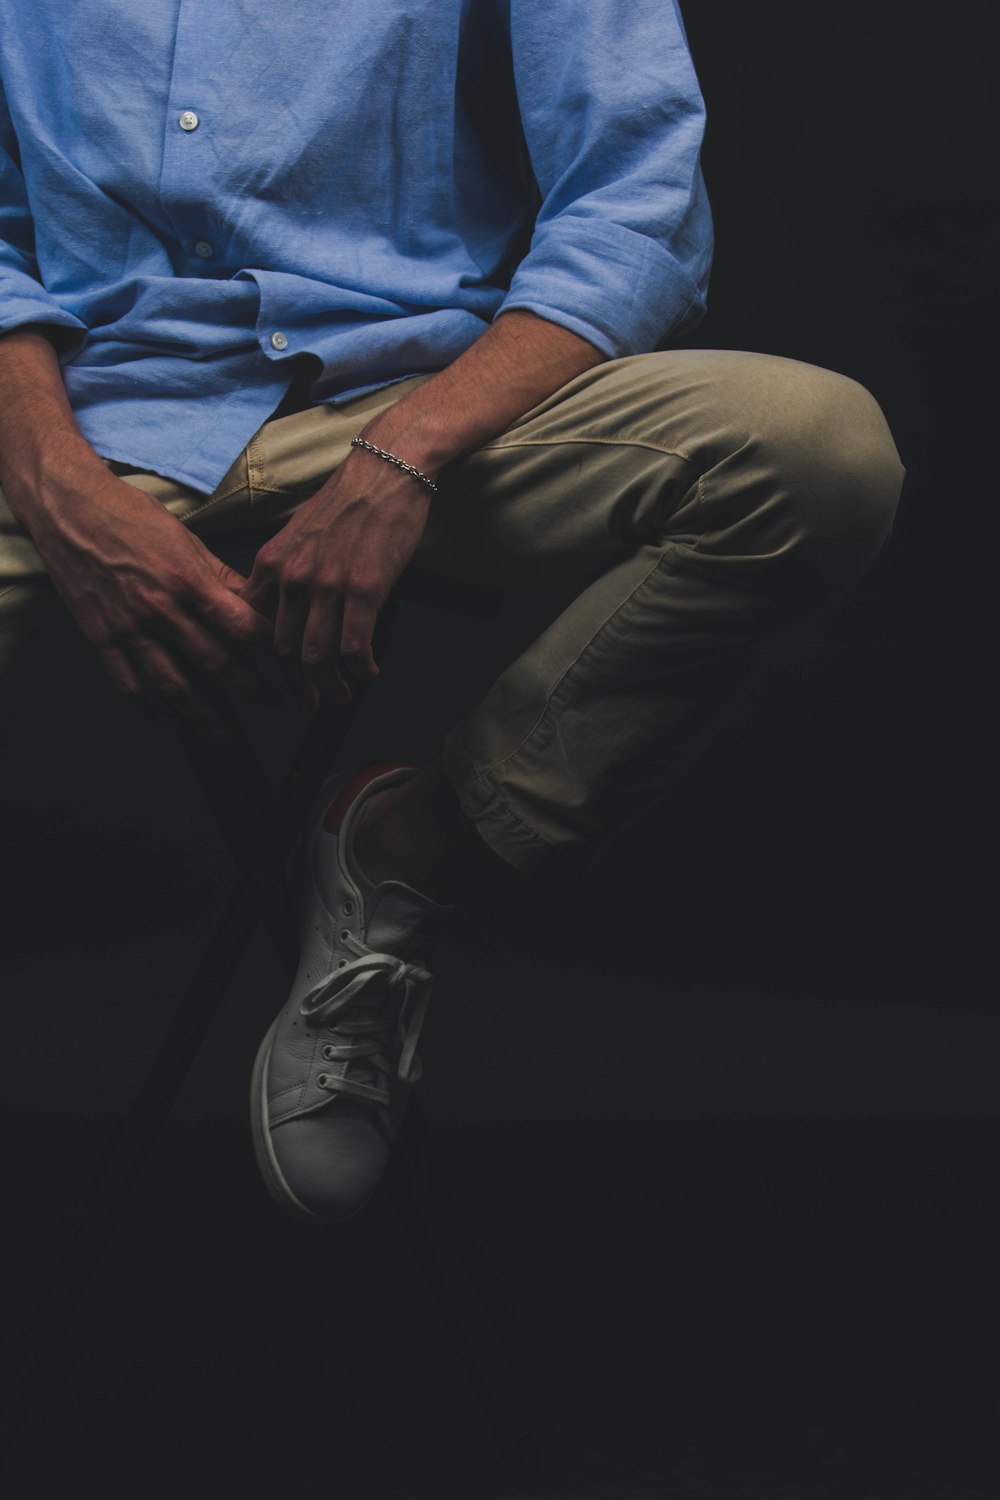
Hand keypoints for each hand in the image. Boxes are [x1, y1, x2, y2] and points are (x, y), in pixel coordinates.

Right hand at [29, 469, 275, 737]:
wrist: (68, 508)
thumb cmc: (129, 514)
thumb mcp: (186, 538)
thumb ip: (221, 576)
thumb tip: (253, 603)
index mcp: (188, 579)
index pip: (243, 627)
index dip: (270, 648)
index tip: (285, 660)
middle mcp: (160, 608)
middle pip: (216, 664)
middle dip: (250, 690)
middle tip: (272, 704)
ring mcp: (129, 627)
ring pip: (173, 686)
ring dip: (202, 715)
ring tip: (222, 731)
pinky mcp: (100, 637)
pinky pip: (129, 683)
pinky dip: (150, 706)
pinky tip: (166, 717)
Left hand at [242, 447, 432, 703]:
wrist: (386, 469)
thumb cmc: (348, 499)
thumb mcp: (299, 533)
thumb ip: (287, 570)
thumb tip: (286, 608)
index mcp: (271, 564)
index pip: (254, 627)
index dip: (263, 662)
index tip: (276, 678)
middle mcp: (293, 577)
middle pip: (283, 652)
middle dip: (297, 685)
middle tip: (310, 700)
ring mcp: (327, 585)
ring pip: (316, 658)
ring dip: (329, 687)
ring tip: (340, 696)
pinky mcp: (364, 589)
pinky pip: (356, 648)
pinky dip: (362, 670)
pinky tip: (370, 674)